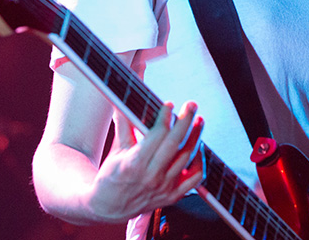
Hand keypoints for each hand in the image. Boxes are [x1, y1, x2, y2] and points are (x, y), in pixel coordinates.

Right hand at [85, 101, 203, 221]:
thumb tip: (123, 101)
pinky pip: (194, 179)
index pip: (157, 135)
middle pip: (175, 144)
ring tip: (198, 120)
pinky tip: (198, 148)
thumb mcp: (115, 150)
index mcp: (134, 164)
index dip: (165, 118)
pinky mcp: (172, 196)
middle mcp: (151, 177)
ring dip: (195, 137)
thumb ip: (123, 124)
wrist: (108, 208)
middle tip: (191, 105)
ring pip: (186, 158)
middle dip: (185, 121)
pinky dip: (200, 162)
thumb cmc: (111, 176)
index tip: (168, 104)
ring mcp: (164, 188)